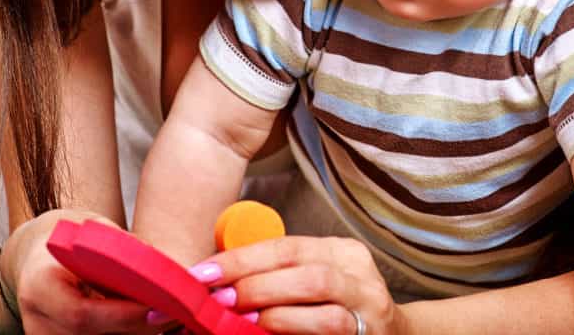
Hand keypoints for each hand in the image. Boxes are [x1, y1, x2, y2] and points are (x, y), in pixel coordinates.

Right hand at [0, 209, 167, 333]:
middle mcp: (37, 324)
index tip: (162, 308)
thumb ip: (125, 253)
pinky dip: (130, 333)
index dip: (125, 316)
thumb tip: (168, 272)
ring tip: (170, 316)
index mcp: (39, 289)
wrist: (44, 261)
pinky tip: (151, 322)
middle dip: (142, 328)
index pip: (82, 315)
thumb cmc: (75, 243)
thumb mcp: (97, 235)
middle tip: (179, 314)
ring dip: (139, 333)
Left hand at [193, 235, 408, 334]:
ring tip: (242, 319)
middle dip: (256, 284)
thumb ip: (280, 276)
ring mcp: (370, 313)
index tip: (203, 272)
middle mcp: (361, 278)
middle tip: (217, 298)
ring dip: (276, 313)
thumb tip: (218, 280)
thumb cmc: (339, 310)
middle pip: (307, 274)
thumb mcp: (317, 281)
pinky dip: (294, 334)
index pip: (288, 247)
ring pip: (325, 307)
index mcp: (343, 253)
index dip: (242, 259)